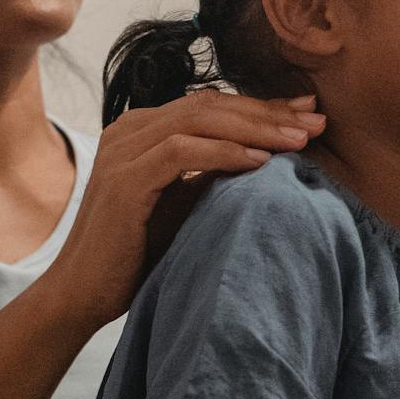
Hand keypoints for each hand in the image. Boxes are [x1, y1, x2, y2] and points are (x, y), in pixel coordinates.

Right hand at [43, 91, 324, 331]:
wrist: (84, 293)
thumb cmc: (136, 255)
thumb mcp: (183, 204)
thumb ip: (211, 174)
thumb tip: (266, 154)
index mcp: (143, 130)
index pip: (212, 106)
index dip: (263, 107)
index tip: (309, 113)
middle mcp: (130, 129)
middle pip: (211, 105)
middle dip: (268, 112)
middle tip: (316, 120)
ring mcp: (123, 150)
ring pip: (201, 120)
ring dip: (256, 128)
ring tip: (300, 140)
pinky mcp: (123, 177)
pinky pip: (183, 151)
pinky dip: (225, 154)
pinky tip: (261, 162)